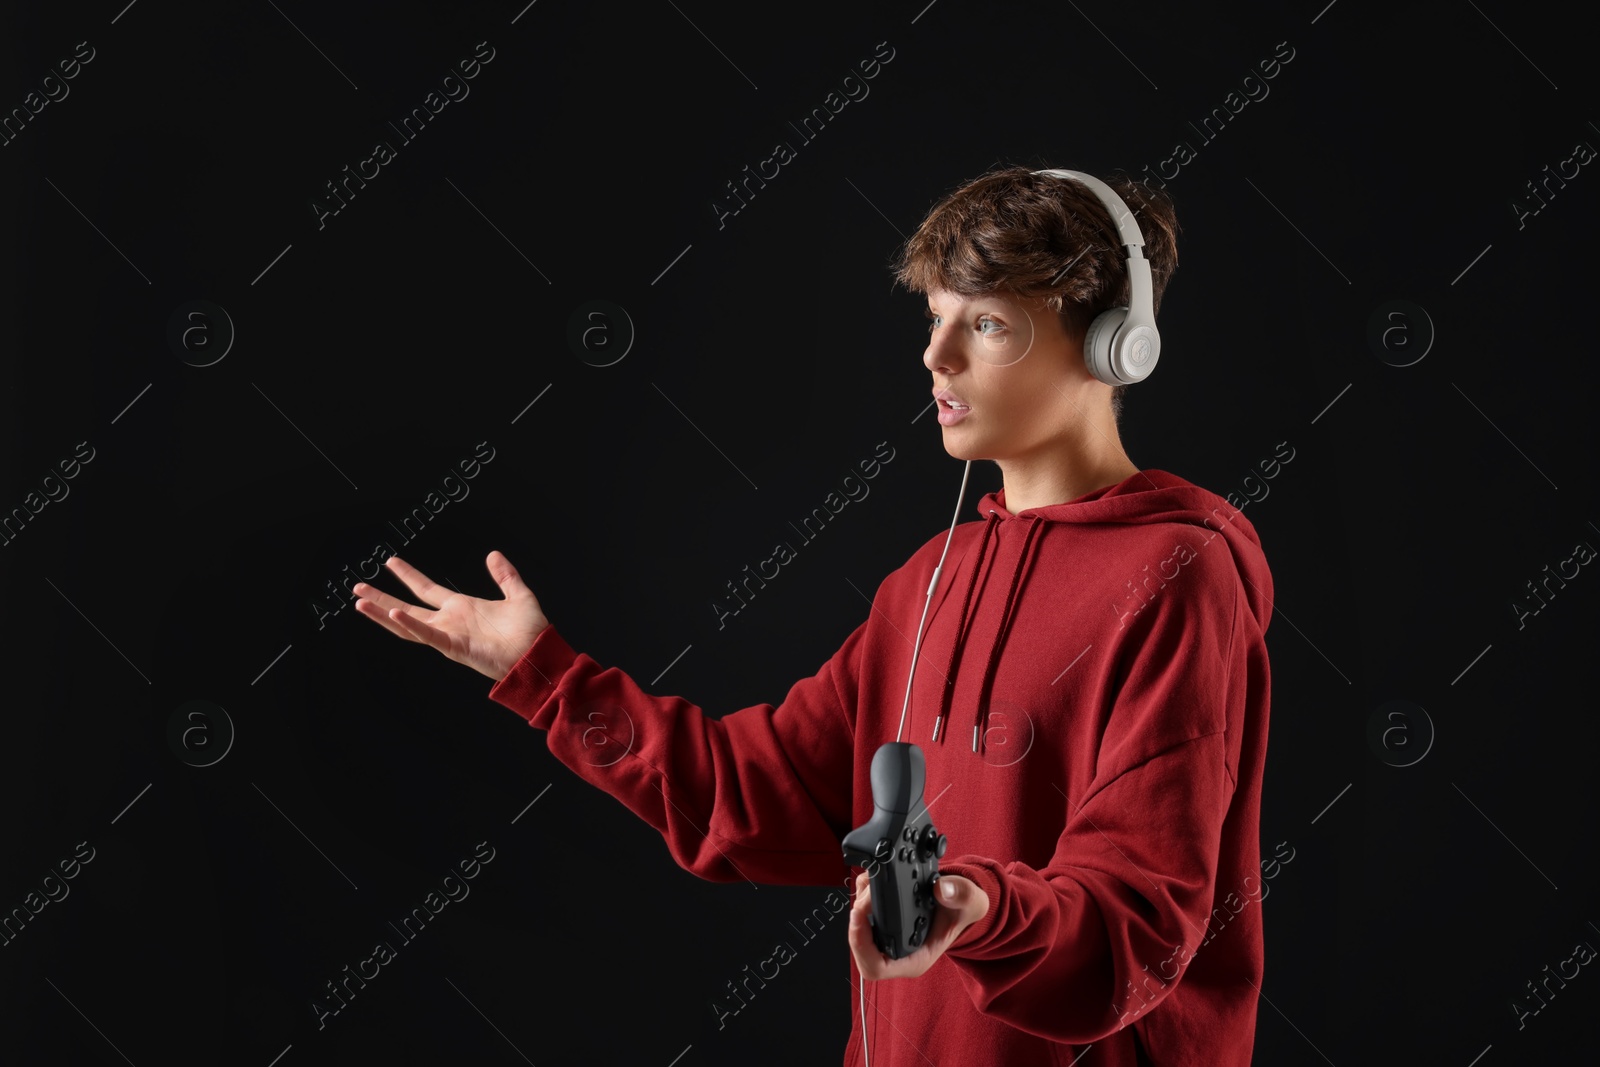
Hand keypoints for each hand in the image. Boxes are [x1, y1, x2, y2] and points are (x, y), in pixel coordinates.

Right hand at [352, 551, 548, 680]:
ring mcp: (449, 635)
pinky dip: (409, 625)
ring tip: (360, 602)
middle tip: (357, 586)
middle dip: (381, 598)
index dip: (408, 576)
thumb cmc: (531, 632)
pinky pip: (427, 634)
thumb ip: (505, 575)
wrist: (539, 654)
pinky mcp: (454, 647)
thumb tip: (493, 554)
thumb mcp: (518, 595)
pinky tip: (392, 614)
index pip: (426, 589)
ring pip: (407, 624)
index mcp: (461, 608)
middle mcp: (450, 621)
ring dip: (382, 613)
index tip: (391, 562)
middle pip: (407, 607)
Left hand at [847, 871, 989, 979]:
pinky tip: (872, 881)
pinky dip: (862, 894)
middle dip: (857, 919)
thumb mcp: (972, 902)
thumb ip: (962, 896)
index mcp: (914, 959)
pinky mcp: (881, 920)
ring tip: (872, 883)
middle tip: (867, 892)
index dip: (860, 944)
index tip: (859, 914)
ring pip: (857, 926)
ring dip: (858, 903)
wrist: (959, 900)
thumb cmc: (962, 910)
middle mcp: (896, 951)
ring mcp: (886, 936)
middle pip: (859, 945)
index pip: (875, 966)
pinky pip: (860, 911)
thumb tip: (941, 890)